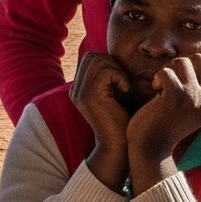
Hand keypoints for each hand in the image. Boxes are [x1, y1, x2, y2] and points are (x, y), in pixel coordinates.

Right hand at [71, 51, 135, 189]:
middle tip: (123, 80)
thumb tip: (117, 58)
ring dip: (116, 69)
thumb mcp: (114, 95)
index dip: (108, 62)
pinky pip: (106, 72)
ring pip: (97, 61)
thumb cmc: (122, 121)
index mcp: (79, 88)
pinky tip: (126, 90)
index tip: (121, 78)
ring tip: (124, 86)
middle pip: (91, 56)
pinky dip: (120, 77)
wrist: (119, 145)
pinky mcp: (90, 96)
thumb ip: (110, 78)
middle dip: (111, 62)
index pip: (89, 59)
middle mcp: (75, 89)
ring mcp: (80, 92)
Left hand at [123, 53, 200, 188]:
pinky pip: (166, 71)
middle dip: (182, 64)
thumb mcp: (192, 110)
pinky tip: (155, 90)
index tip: (183, 80)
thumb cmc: (167, 126)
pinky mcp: (175, 97)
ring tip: (161, 86)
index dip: (197, 66)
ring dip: (169, 70)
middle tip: (171, 79)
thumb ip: (200, 91)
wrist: (152, 149)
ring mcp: (193, 98)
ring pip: (183, 62)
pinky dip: (158, 77)